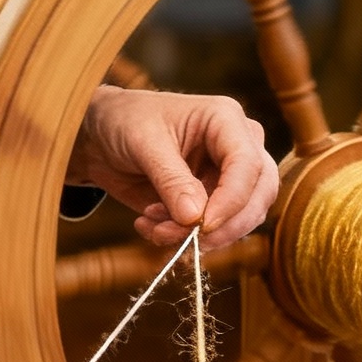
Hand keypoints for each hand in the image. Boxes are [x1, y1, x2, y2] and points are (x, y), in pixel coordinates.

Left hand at [66, 86, 279, 249]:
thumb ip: (171, 179)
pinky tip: (150, 225)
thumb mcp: (143, 143)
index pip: (248, 164)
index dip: (232, 200)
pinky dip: (183, 238)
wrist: (102, 136)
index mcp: (226, 120)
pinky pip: (214, 231)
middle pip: (260, 194)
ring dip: (198, 235)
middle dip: (226, 226)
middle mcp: (237, 148)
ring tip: (154, 227)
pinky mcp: (213, 202)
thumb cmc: (125, 121)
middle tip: (189, 240)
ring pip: (241, 219)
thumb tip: (194, 217)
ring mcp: (228, 177)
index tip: (203, 226)